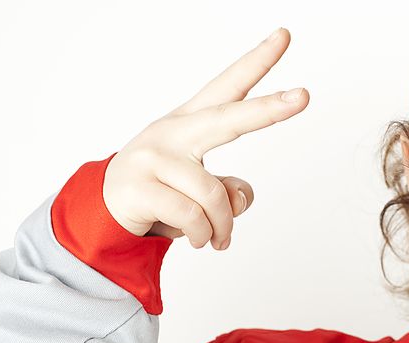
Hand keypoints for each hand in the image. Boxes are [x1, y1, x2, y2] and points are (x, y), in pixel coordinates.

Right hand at [102, 27, 308, 249]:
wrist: (104, 210)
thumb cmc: (162, 192)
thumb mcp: (200, 189)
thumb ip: (228, 190)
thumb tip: (238, 199)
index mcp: (192, 123)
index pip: (228, 87)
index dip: (257, 62)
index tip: (284, 36)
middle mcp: (174, 132)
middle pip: (228, 119)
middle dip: (268, 109)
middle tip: (304, 96)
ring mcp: (153, 157)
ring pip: (213, 195)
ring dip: (222, 226)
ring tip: (218, 239)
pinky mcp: (139, 187)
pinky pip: (191, 216)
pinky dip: (202, 235)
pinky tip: (199, 239)